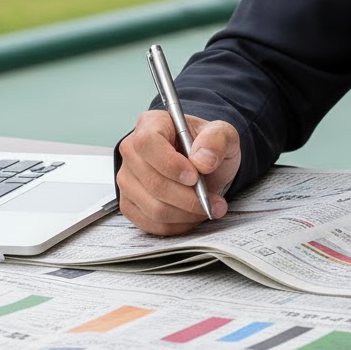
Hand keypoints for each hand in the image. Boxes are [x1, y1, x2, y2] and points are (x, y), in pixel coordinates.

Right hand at [117, 110, 240, 234]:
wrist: (203, 163)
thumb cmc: (207, 145)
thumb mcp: (223, 134)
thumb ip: (217, 140)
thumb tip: (202, 161)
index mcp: (151, 124)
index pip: (148, 143)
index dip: (170, 164)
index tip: (194, 177)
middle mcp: (132, 151)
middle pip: (152, 182)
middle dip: (187, 198)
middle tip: (214, 201)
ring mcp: (127, 178)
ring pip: (153, 207)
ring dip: (185, 214)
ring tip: (208, 207)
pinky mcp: (129, 203)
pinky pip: (150, 223)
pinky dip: (176, 225)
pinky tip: (193, 216)